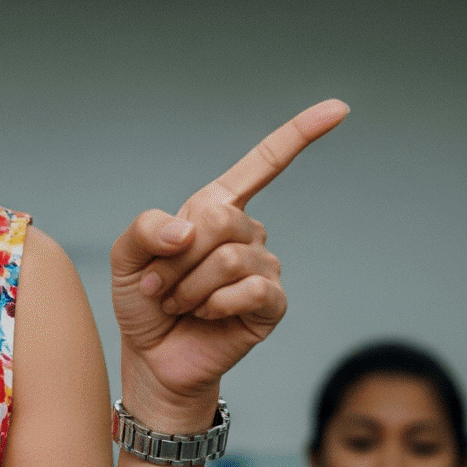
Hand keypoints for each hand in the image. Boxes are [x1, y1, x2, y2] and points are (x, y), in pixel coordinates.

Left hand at [109, 100, 348, 429]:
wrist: (154, 359)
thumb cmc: (145, 302)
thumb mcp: (126, 257)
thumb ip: (146, 228)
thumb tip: (192, 228)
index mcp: (216, 208)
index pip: (264, 164)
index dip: (300, 134)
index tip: (340, 108)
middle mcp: (248, 233)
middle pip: (221, 219)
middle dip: (177, 257)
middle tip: (160, 284)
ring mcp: (264, 267)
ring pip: (228, 258)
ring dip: (189, 287)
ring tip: (179, 304)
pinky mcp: (272, 303)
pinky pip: (249, 289)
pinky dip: (215, 304)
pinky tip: (207, 316)